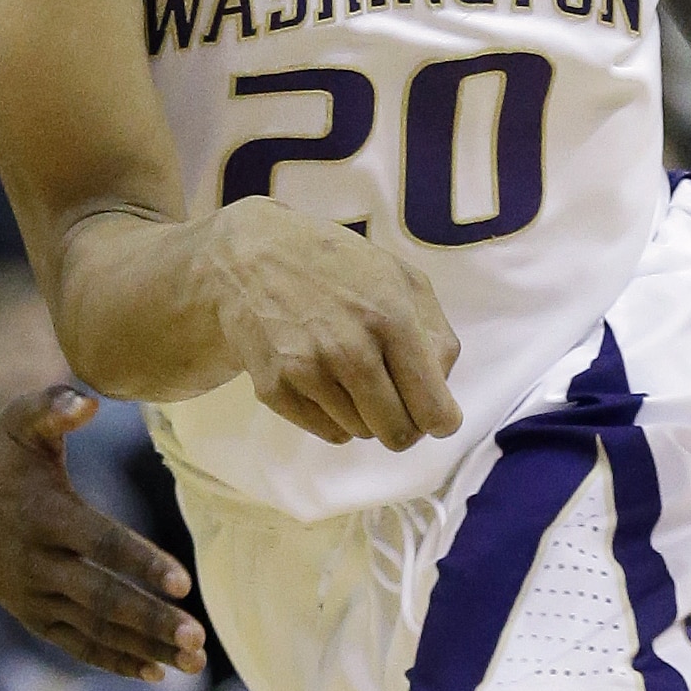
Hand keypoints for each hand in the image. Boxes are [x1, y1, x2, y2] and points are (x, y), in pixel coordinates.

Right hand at [0, 386, 205, 681]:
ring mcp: (35, 595)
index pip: (101, 543)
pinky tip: (155, 673)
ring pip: (95, 630)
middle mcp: (39, 562)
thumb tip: (88, 401)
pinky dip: (114, 661)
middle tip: (198, 639)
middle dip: (151, 622)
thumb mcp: (22, 421)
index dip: (142, 563)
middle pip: (102, 599)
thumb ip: (54, 407)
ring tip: (193, 664)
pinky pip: (77, 644)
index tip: (183, 584)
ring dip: (144, 649)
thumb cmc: (2, 453)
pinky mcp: (33, 615)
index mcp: (46, 514)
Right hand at [202, 195, 463, 449]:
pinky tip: (324, 378)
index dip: (441, 421)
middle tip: (396, 399)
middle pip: (398, 434)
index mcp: (391, 318)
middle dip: (405, 424)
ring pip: (362, 434)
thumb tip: (442, 391)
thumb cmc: (336, 266)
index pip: (431, 409)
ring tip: (350, 371)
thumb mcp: (401, 278)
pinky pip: (328, 433)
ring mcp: (308, 372)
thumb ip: (436, 335)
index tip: (438, 417)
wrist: (248, 256)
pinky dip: (335, 416)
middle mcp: (349, 350)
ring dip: (366, 414)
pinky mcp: (274, 389)